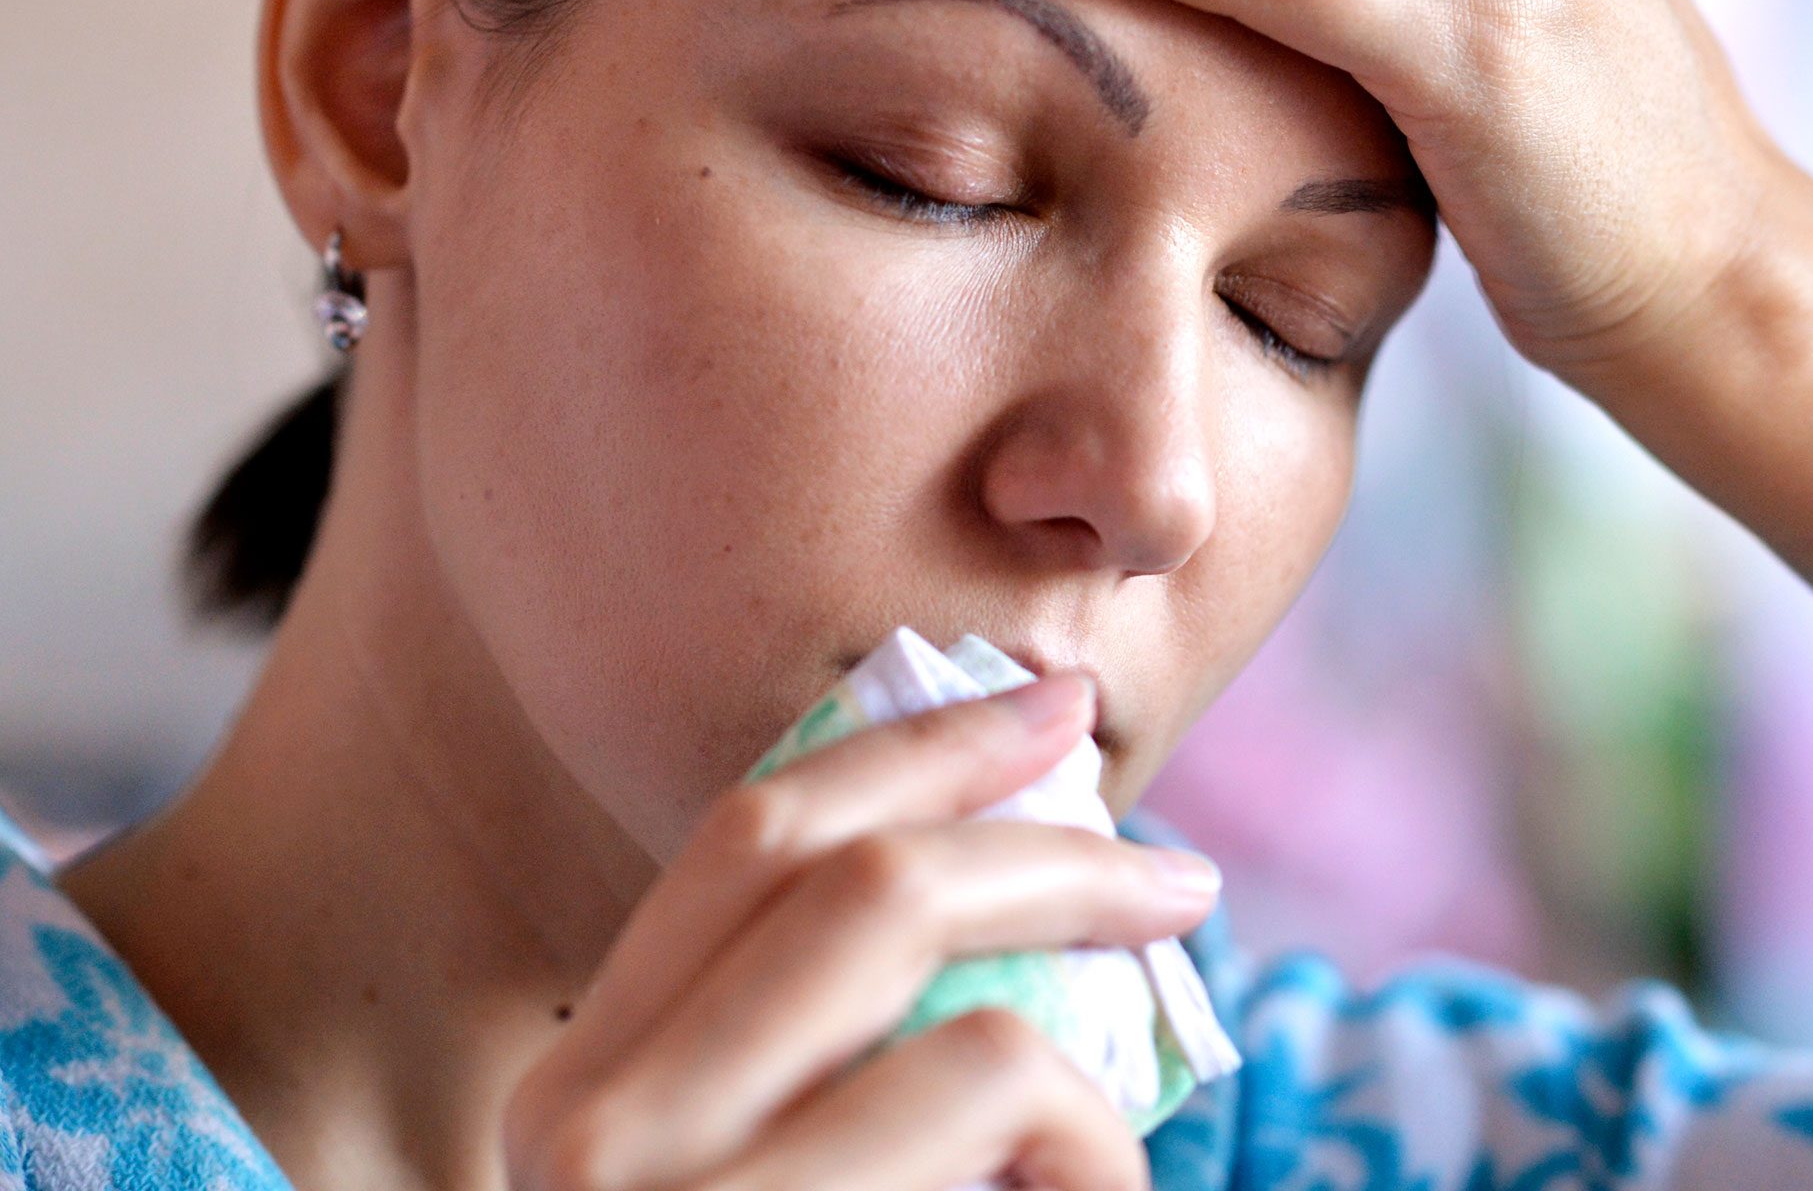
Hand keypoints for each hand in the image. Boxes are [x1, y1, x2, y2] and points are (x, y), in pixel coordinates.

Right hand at [501, 673, 1216, 1190]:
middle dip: (1046, 840)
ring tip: (1107, 1166)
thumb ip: (850, 1055)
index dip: (915, 748)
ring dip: (1094, 1083)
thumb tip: (1030, 891)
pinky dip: (1100, 1159)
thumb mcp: (787, 1169)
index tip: (1053, 714)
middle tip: (1179, 871)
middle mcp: (586, 1128)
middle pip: (848, 875)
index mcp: (586, 1084)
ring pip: (967, 1017)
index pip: (744, 838)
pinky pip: (1012, 1104)